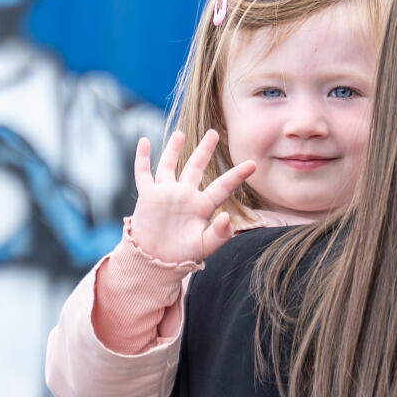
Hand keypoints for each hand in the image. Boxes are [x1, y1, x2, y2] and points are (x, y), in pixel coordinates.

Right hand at [130, 130, 256, 265]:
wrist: (155, 262)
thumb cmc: (182, 257)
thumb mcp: (204, 247)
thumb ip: (219, 234)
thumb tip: (228, 216)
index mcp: (202, 206)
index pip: (223, 186)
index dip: (237, 175)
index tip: (253, 164)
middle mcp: (185, 195)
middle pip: (196, 167)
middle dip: (205, 150)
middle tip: (214, 133)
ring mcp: (166, 194)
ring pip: (170, 165)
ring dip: (174, 149)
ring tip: (180, 133)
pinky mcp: (148, 196)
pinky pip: (144, 173)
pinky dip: (142, 158)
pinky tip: (143, 141)